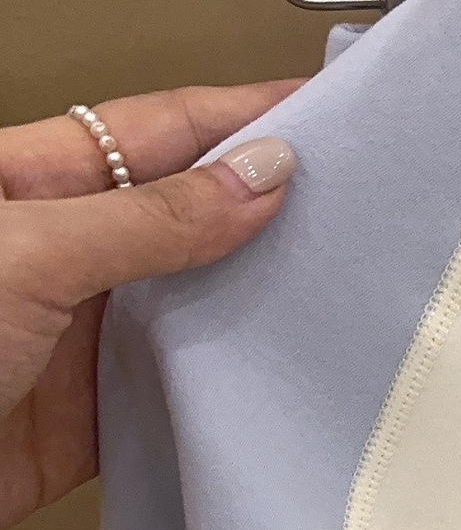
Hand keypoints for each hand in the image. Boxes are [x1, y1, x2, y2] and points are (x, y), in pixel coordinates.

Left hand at [0, 83, 303, 529]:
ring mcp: (76, 338)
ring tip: (339, 287)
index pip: (154, 133)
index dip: (239, 115)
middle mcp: (57, 256)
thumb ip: (148, 220)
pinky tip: (275, 381)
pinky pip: (180, 396)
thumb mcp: (28, 256)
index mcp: (24, 185)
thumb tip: (258, 177)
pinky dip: (231, 392)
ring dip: (257, 304)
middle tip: (358, 204)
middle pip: (184, 216)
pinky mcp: (92, 421)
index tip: (326, 109)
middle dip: (266, 207)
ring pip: (192, 307)